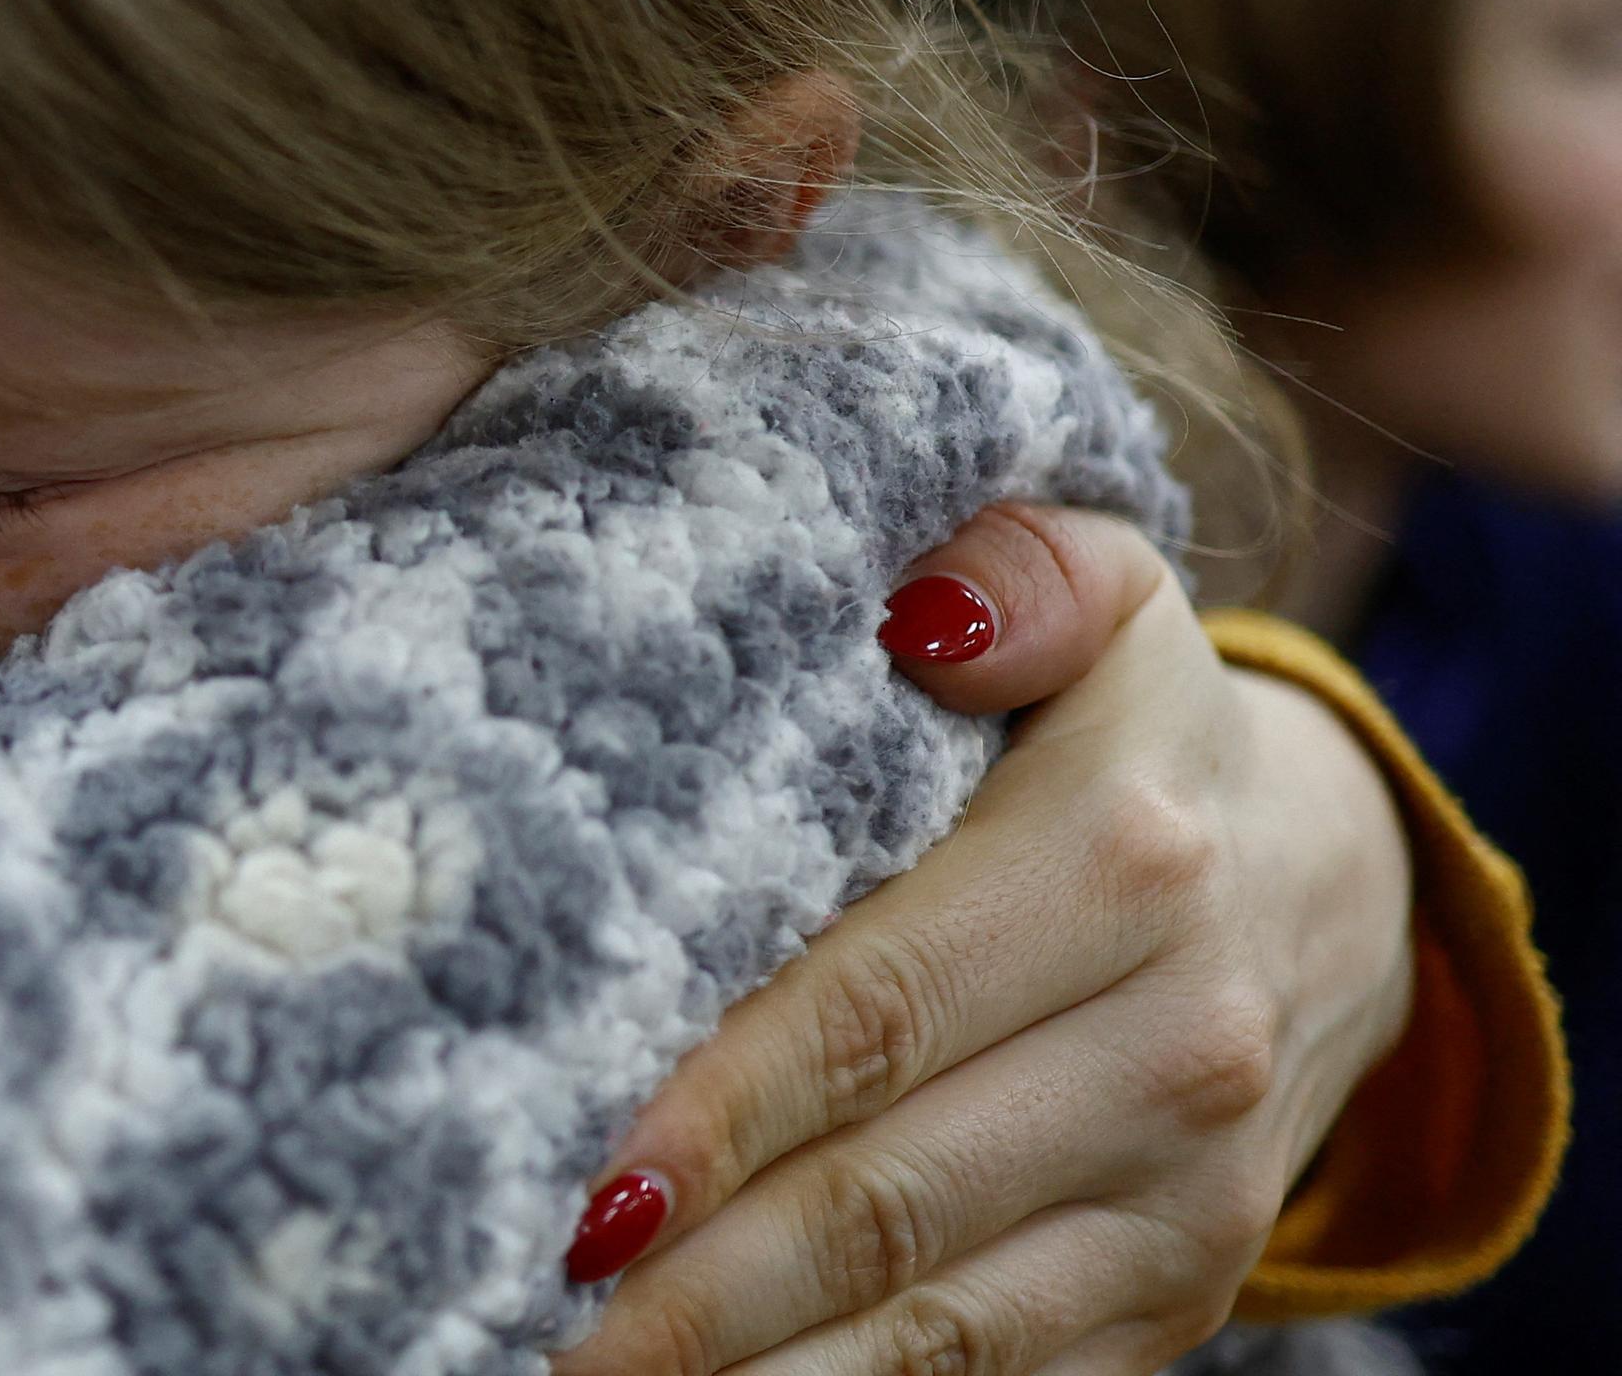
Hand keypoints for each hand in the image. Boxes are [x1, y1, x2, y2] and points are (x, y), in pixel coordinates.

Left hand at [553, 506, 1417, 1374]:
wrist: (1331, 885)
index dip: (724, 1108)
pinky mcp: (1171, 1300)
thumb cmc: (1126, 731)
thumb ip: (1012, 568)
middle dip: (696, 1282)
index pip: (877, 1011)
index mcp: (1122, 865)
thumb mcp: (1103, 600)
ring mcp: (1180, 1200)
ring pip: (932, 1325)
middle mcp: (1170, 1050)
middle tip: (533, 1312)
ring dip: (749, 1369)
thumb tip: (923, 610)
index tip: (584, 1185)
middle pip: (884, 1195)